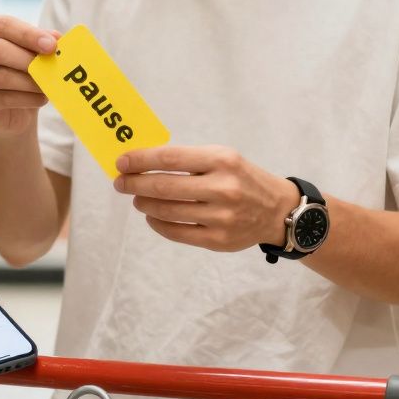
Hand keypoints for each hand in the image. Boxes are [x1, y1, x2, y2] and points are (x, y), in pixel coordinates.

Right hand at [0, 15, 58, 137]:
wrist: (14, 108)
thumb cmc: (23, 69)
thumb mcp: (33, 50)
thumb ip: (43, 41)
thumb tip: (57, 38)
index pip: (4, 25)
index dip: (29, 34)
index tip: (52, 45)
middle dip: (28, 59)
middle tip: (51, 66)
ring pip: (1, 76)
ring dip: (30, 82)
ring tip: (49, 85)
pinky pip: (2, 98)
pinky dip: (27, 99)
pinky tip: (41, 98)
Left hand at [113, 146, 300, 251]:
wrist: (278, 210)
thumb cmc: (242, 179)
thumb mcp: (223, 158)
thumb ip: (188, 160)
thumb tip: (143, 163)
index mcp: (222, 161)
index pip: (170, 159)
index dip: (141, 160)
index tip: (121, 162)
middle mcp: (223, 188)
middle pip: (164, 187)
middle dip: (135, 184)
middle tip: (121, 183)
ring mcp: (221, 217)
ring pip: (167, 211)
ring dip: (144, 204)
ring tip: (137, 199)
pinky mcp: (218, 240)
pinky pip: (177, 232)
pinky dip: (158, 223)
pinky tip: (152, 216)